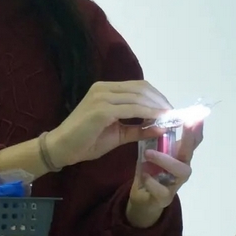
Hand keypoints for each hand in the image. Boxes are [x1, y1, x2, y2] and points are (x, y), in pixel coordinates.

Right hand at [49, 80, 170, 169]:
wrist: (61, 149)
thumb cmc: (86, 141)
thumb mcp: (118, 133)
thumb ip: (138, 128)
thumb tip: (162, 126)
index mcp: (106, 89)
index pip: (139, 87)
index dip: (157, 97)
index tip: (171, 110)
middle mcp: (104, 88)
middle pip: (142, 89)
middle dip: (161, 101)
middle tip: (175, 114)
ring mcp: (102, 96)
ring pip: (139, 97)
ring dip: (158, 107)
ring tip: (170, 118)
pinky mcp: (102, 109)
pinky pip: (132, 109)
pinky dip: (149, 114)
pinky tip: (159, 121)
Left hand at [125, 121, 203, 227]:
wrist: (143, 198)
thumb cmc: (150, 171)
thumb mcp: (152, 151)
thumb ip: (156, 137)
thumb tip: (155, 114)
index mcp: (180, 154)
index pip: (193, 138)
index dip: (197, 126)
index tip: (197, 112)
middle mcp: (183, 166)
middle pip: (190, 150)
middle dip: (189, 135)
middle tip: (186, 122)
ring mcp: (177, 182)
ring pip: (181, 170)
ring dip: (165, 160)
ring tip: (148, 153)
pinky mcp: (166, 197)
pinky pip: (163, 189)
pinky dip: (152, 181)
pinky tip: (144, 176)